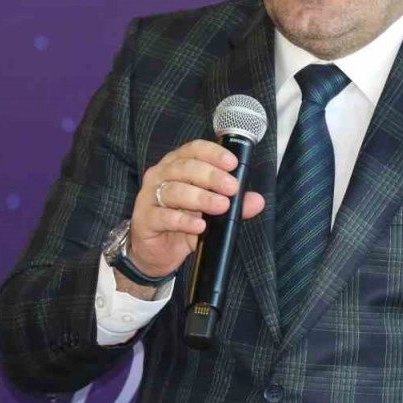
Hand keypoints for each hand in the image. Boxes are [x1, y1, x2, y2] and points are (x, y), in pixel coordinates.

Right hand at [124, 139, 265, 285]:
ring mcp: (149, 196)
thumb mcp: (211, 213)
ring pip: (175, 190)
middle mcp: (161, 175)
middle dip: (212, 176)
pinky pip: (164, 217)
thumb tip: (257, 201)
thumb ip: (234, 206)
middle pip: (185, 168)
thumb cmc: (182, 222)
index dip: (213, 153)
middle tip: (232, 188)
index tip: (232, 163)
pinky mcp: (144, 219)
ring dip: (201, 198)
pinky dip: (184, 221)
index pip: (194, 150)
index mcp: (177, 165)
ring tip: (221, 206)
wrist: (156, 252)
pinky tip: (199, 226)